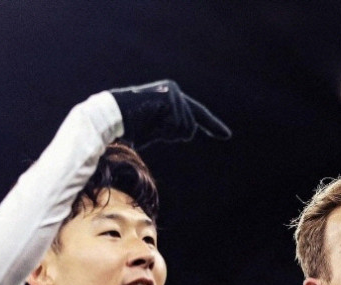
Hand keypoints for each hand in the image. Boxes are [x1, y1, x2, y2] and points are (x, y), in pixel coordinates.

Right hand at [110, 80, 230, 148]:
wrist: (113, 118)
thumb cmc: (130, 127)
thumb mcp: (156, 131)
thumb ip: (172, 130)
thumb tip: (184, 135)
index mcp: (173, 101)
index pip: (197, 115)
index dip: (212, 126)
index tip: (227, 135)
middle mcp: (175, 93)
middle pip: (191, 126)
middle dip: (175, 134)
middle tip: (155, 128)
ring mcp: (173, 93)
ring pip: (185, 128)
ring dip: (167, 133)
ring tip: (149, 124)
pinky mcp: (170, 96)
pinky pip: (178, 124)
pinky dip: (164, 128)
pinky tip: (151, 120)